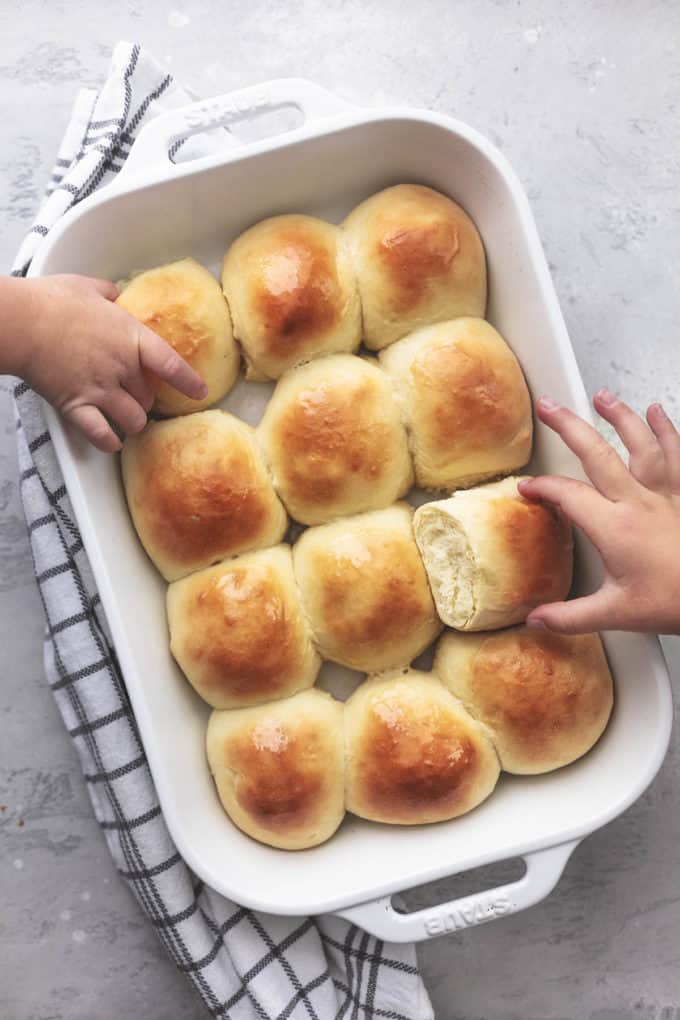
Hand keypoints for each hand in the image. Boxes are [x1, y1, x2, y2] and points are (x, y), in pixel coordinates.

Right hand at [10, 274, 207, 451]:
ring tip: (129, 420)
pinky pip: (102, 434)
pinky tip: (113, 442)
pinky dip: (110, 442)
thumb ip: (109, 292)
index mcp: (131, 337)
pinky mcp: (77, 406)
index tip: (200, 392)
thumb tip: (115, 293)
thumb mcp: (89, 287)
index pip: (172, 364)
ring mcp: (101, 389)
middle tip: (139, 398)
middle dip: (146, 399)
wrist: (22, 323)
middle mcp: (122, 367)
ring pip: (134, 419)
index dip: (189, 381)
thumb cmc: (52, 301)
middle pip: (149, 396)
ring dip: (134, 422)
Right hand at [518, 389, 679, 634]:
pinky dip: (667, 431)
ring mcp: (667, 495)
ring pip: (640, 444)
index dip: (542, 487)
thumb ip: (571, 617)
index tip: (527, 487)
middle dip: (569, 427)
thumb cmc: (676, 601)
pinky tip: (658, 413)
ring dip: (619, 417)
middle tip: (549, 407)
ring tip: (602, 397)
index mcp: (615, 528)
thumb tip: (537, 620)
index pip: (567, 495)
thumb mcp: (617, 614)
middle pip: (598, 454)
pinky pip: (677, 455)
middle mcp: (639, 503)